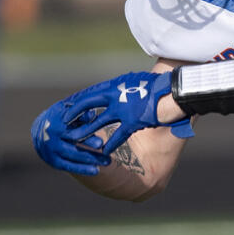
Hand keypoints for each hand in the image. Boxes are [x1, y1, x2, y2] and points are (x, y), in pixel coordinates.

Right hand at [30, 95, 110, 175]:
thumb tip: (92, 115)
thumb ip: (80, 113)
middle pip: (73, 142)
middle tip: (104, 150)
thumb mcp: (68, 110)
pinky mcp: (52, 161)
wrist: (40, 130)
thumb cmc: (61, 117)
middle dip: (89, 146)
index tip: (100, 139)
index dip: (86, 131)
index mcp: (56, 121)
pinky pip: (68, 166)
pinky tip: (96, 171)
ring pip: (73, 155)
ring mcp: (51, 150)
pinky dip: (82, 169)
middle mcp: (51, 136)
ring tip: (108, 162)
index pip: (73, 126)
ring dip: (91, 159)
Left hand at [63, 71, 193, 154]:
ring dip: (85, 132)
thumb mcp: (132, 82)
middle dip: (73, 116)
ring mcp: (123, 110)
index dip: (76, 103)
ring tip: (74, 140)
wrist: (171, 92)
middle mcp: (115, 97)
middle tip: (62, 124)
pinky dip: (110, 144)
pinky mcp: (133, 122)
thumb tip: (110, 91)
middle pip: (87, 107)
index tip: (65, 108)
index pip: (89, 94)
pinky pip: (118, 135)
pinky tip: (103, 152)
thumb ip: (120, 89)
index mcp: (114, 86)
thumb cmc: (154, 85)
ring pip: (98, 123)